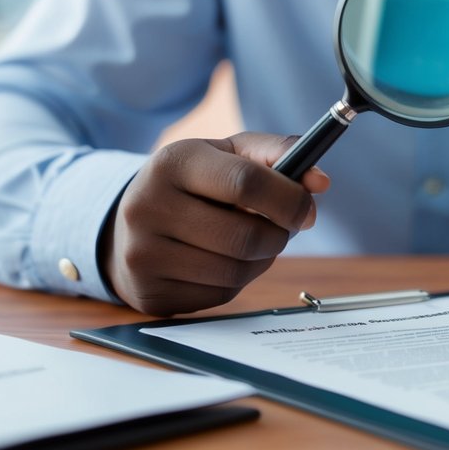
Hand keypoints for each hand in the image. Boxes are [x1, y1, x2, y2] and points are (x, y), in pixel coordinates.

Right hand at [100, 132, 330, 315]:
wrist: (128, 223)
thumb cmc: (195, 183)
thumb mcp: (230, 154)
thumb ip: (279, 154)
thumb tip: (320, 182)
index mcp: (173, 162)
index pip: (246, 182)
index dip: (289, 200)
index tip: (306, 210)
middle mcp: (148, 206)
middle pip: (245, 236)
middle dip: (278, 236)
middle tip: (281, 229)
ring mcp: (143, 253)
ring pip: (236, 270)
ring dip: (262, 260)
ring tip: (252, 242)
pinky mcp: (150, 291)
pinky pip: (219, 295)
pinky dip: (236, 282)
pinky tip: (222, 261)